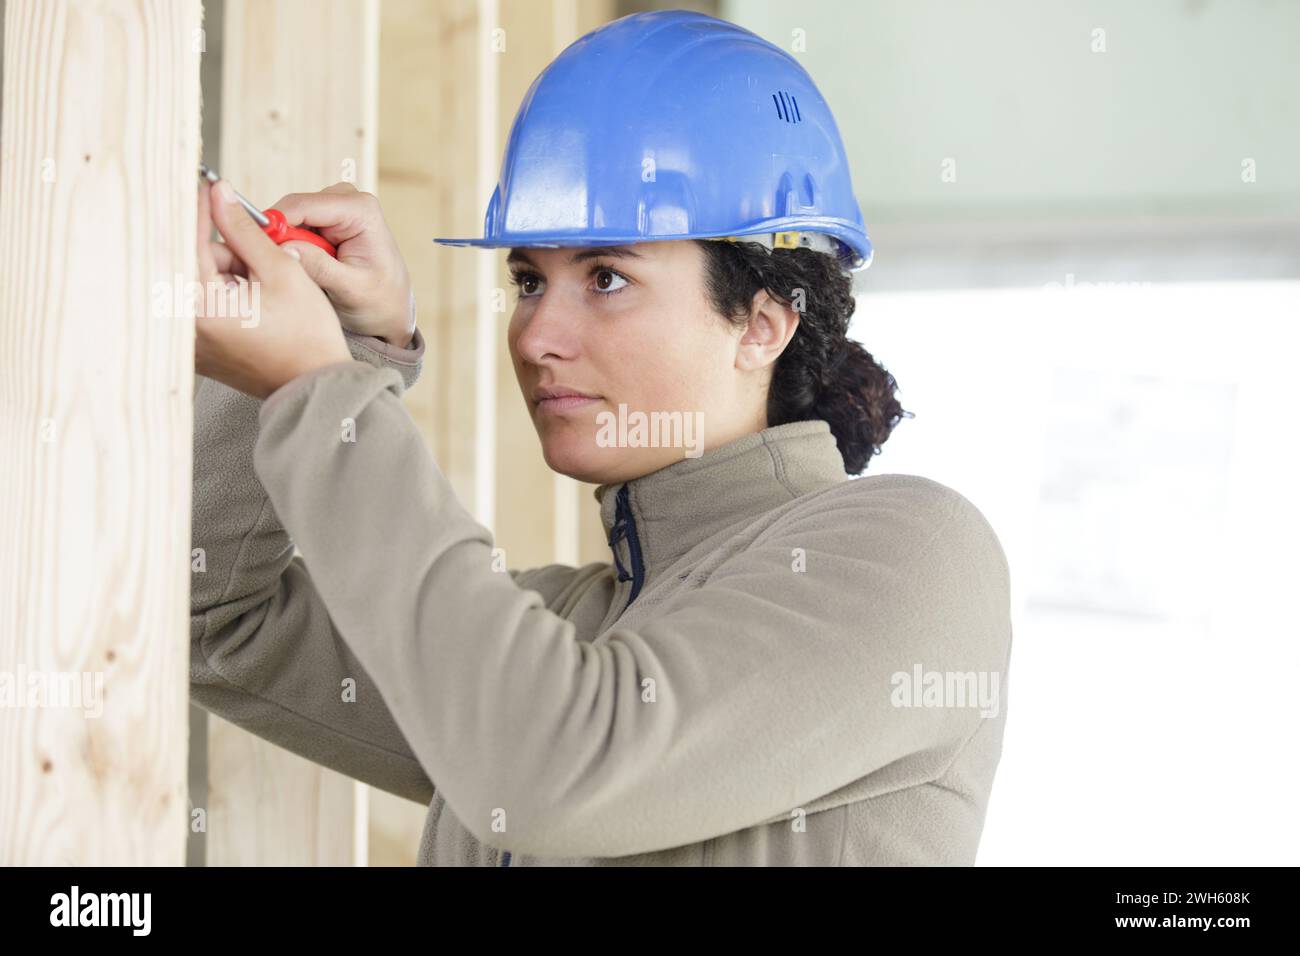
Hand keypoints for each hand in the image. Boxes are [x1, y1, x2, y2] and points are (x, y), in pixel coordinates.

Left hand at [196, 179, 352, 399]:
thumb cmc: (306, 336)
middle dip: (225, 250)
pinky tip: (254, 300)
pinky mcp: (197, 349)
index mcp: (199, 304)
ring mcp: (187, 341)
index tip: (208, 184)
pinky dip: (223, 294)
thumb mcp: (282, 271)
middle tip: (258, 248)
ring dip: (226, 273)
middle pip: (192, 262)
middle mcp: (183, 325)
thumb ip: (246, 230)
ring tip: (265, 285)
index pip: (190, 238)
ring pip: (197, 284)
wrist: (314, 386)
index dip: (202, 206)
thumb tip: (221, 195)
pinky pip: (200, 306)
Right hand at [267, 183, 415, 346]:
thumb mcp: (352, 290)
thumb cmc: (380, 303)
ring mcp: (335, 207)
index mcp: (360, 210)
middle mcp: (347, 199)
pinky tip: (295, 268)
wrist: (391, 310)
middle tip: (271, 268)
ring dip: (284, 243)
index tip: (254, 248)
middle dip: (278, 236)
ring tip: (291, 274)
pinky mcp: (325, 219)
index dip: (274, 224)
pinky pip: (293, 227)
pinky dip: (289, 246)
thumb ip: (320, 268)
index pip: (303, 206)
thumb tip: (286, 248)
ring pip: (289, 217)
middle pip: (292, 208)